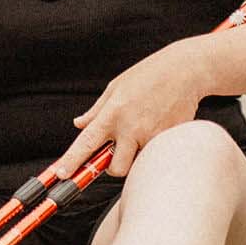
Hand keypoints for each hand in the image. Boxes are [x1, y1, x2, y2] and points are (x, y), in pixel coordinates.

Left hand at [48, 40, 209, 178]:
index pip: (86, 143)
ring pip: (137, 164)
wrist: (185, 69)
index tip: (61, 175)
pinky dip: (154, 147)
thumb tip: (79, 124)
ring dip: (135, 157)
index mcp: (112, 113)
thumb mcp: (116, 87)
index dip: (71, 161)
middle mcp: (130, 127)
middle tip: (120, 151)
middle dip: (115, 166)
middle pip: (115, 168)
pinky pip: (156, 154)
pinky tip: (158, 126)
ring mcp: (151, 135)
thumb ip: (96, 110)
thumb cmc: (148, 75)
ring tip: (142, 133)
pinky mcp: (169, 138)